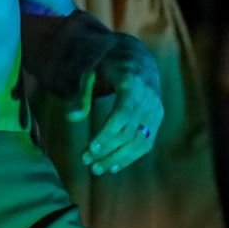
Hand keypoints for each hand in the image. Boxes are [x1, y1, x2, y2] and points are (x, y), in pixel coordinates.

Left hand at [70, 43, 163, 176]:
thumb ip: (83, 95)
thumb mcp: (92, 73)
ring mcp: (155, 109)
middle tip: (87, 162)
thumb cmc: (110, 65)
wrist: (139, 58)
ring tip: (98, 169)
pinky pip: (146, 143)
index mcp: (131, 82)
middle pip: (130, 132)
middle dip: (108, 150)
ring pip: (140, 141)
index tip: (90, 149)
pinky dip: (131, 156)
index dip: (107, 134)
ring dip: (118, 158)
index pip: (122, 114)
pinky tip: (114, 165)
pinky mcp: (158, 118)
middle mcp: (148, 97)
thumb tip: (70, 118)